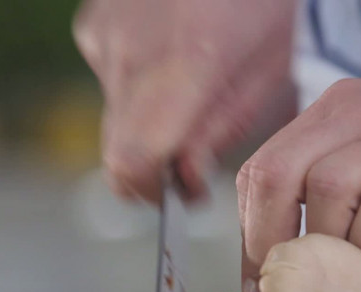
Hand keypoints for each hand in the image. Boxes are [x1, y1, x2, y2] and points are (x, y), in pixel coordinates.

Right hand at [73, 0, 296, 202]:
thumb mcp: (265, 66)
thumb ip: (219, 129)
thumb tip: (183, 181)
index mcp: (184, 62)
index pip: (132, 161)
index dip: (149, 192)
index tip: (176, 196)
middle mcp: (131, 51)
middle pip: (116, 148)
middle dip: (153, 166)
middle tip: (193, 153)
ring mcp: (105, 35)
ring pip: (114, 117)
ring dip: (148, 124)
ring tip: (193, 88)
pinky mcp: (94, 26)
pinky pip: (110, 79)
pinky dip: (138, 88)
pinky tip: (172, 58)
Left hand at [237, 71, 360, 286]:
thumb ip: (344, 186)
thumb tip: (299, 256)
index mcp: (338, 109)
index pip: (262, 168)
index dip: (249, 228)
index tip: (260, 276)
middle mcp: (358, 112)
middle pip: (275, 176)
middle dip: (268, 243)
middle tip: (290, 289)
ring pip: (322, 193)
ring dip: (330, 249)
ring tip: (356, 275)